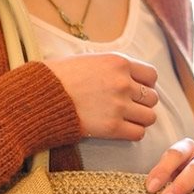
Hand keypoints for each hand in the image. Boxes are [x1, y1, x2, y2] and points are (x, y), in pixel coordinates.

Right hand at [44, 52, 158, 140]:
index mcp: (119, 62)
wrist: (41, 97)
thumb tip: (127, 75)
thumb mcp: (89, 60)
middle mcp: (123, 83)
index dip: (145, 85)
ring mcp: (119, 106)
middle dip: (142, 103)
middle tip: (127, 108)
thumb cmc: (59, 78)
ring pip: (149, 117)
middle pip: (152, 98)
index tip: (134, 91)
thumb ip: (112, 67)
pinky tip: (120, 130)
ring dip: (139, 120)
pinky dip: (132, 133)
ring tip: (124, 120)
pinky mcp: (112, 127)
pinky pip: (138, 133)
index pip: (151, 76)